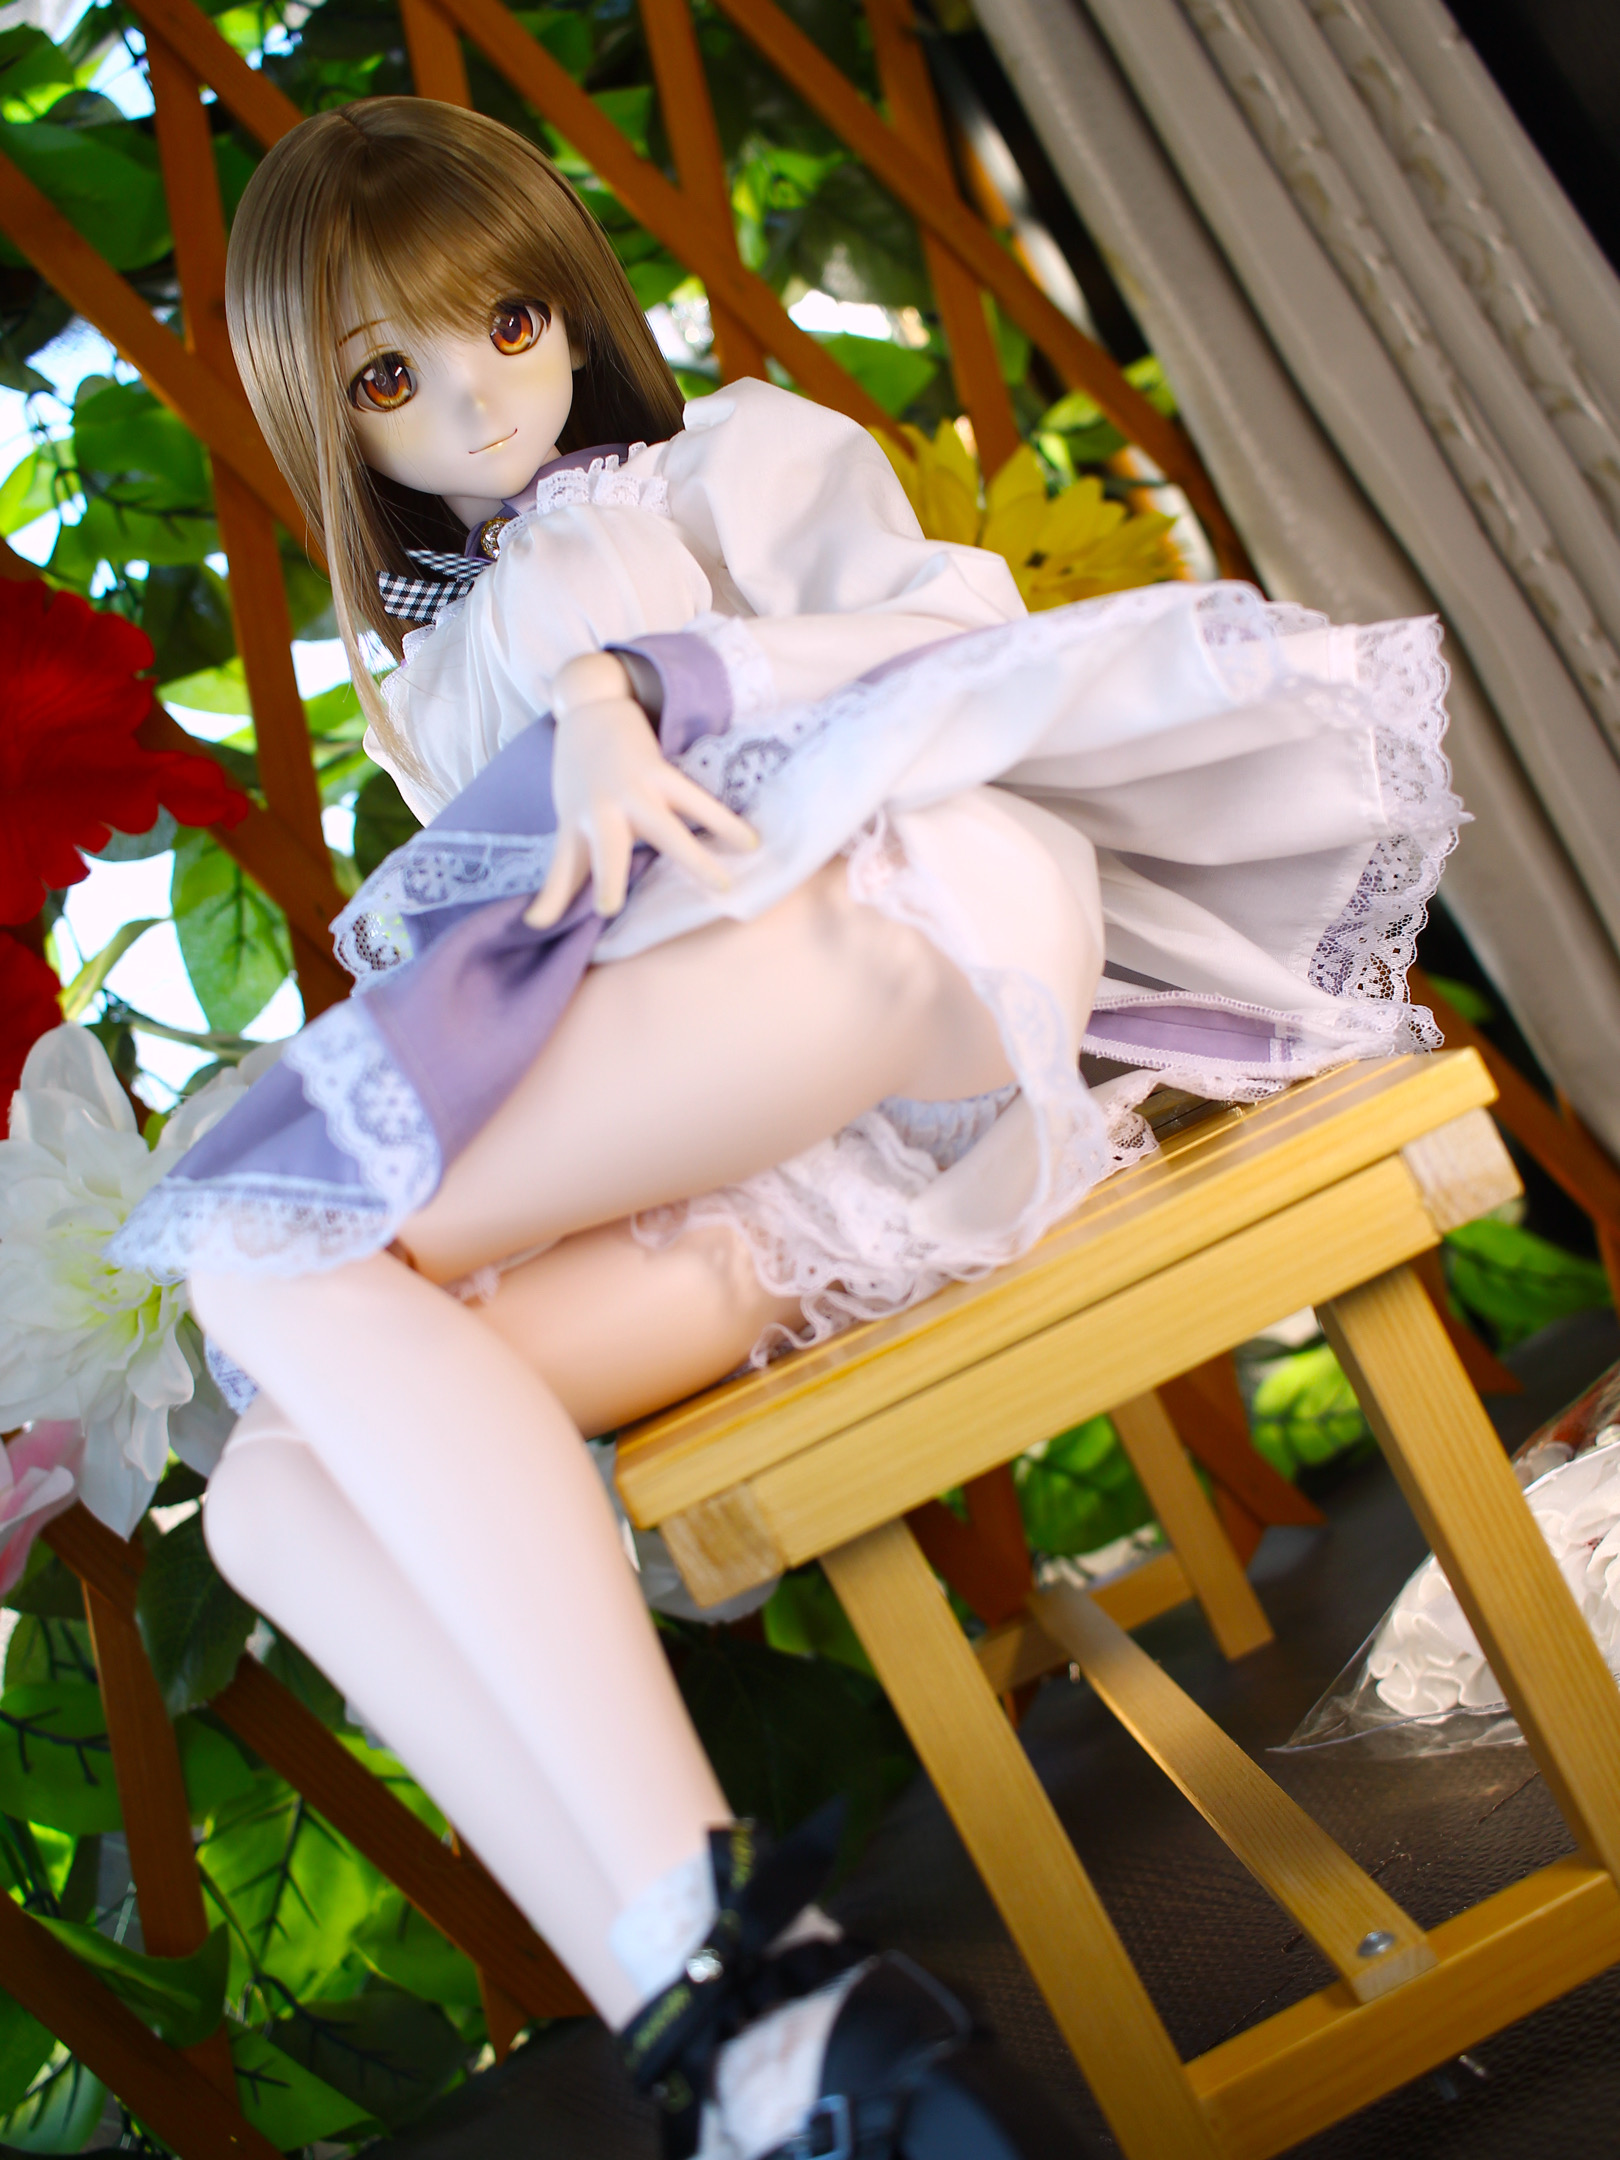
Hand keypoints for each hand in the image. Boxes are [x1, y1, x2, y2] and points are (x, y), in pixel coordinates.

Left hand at [524, 660, 755, 926]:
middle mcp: (599, 810)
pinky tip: (750, 842)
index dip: (552, 895)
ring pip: (664, 829)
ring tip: (723, 885)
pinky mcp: (659, 773)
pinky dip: (724, 821)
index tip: (538, 921)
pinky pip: (697, 802)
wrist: (590, 710)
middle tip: (608, 907)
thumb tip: (535, 924)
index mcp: (575, 827)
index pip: (561, 868)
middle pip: (605, 850)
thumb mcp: (566, 825)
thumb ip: (562, 877)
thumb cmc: (580, 781)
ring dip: (692, 857)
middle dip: (607, 877)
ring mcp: (631, 790)